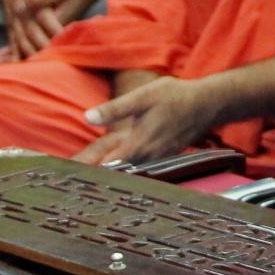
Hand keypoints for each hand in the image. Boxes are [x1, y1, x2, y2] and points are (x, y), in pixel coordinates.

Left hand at [75, 75, 219, 164]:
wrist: (208, 104)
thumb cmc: (175, 97)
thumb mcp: (143, 97)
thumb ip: (115, 109)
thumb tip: (88, 118)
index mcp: (138, 145)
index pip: (105, 165)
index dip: (86, 169)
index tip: (66, 174)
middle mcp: (146, 157)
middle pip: (113, 172)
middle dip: (91, 173)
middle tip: (67, 177)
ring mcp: (156, 159)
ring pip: (126, 171)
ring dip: (107, 173)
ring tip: (84, 173)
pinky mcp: (162, 156)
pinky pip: (138, 167)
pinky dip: (124, 168)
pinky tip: (114, 165)